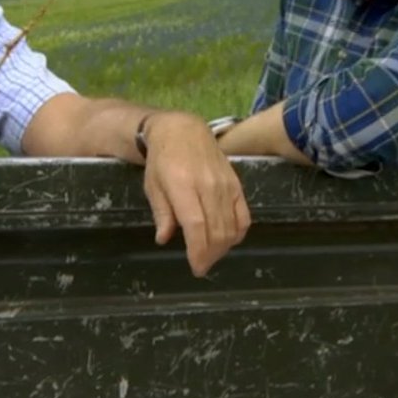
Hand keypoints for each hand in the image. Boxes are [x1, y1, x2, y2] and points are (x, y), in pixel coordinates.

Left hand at [141, 112, 250, 276]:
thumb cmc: (163, 160)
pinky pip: (243, 215)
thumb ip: (162, 213)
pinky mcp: (236, 185)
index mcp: (182, 185)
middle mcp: (207, 186)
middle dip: (210, 255)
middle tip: (201, 265)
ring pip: (231, 226)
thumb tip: (164, 239)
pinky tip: (228, 241)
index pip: (196, 225)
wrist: (184, 131)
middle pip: (216, 230)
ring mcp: (225, 185)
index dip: (198, 251)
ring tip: (211, 255)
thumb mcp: (153, 186)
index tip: (196, 267)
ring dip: (223, 248)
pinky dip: (238, 233)